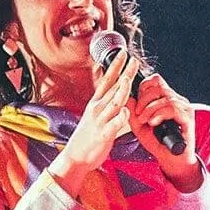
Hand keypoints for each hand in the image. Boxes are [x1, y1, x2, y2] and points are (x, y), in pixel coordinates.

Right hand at [50, 49, 140, 196]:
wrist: (75, 157)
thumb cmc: (88, 137)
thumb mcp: (96, 117)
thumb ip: (107, 105)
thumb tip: (117, 94)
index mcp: (96, 103)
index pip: (107, 80)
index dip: (115, 66)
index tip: (122, 52)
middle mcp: (98, 108)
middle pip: (113, 87)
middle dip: (124, 72)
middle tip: (134, 59)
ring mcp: (100, 120)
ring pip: (114, 102)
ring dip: (122, 90)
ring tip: (129, 79)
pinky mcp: (104, 133)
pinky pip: (115, 123)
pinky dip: (122, 116)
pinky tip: (127, 111)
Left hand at [130, 72, 201, 191]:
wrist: (172, 161)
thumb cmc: (157, 143)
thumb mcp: (139, 127)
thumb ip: (132, 113)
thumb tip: (128, 98)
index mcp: (167, 99)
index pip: (155, 81)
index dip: (143, 87)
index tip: (136, 103)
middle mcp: (178, 100)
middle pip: (158, 85)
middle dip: (143, 99)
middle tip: (138, 114)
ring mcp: (184, 108)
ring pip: (164, 97)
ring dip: (149, 109)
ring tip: (144, 121)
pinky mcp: (188, 118)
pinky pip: (172, 108)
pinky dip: (159, 114)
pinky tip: (153, 123)